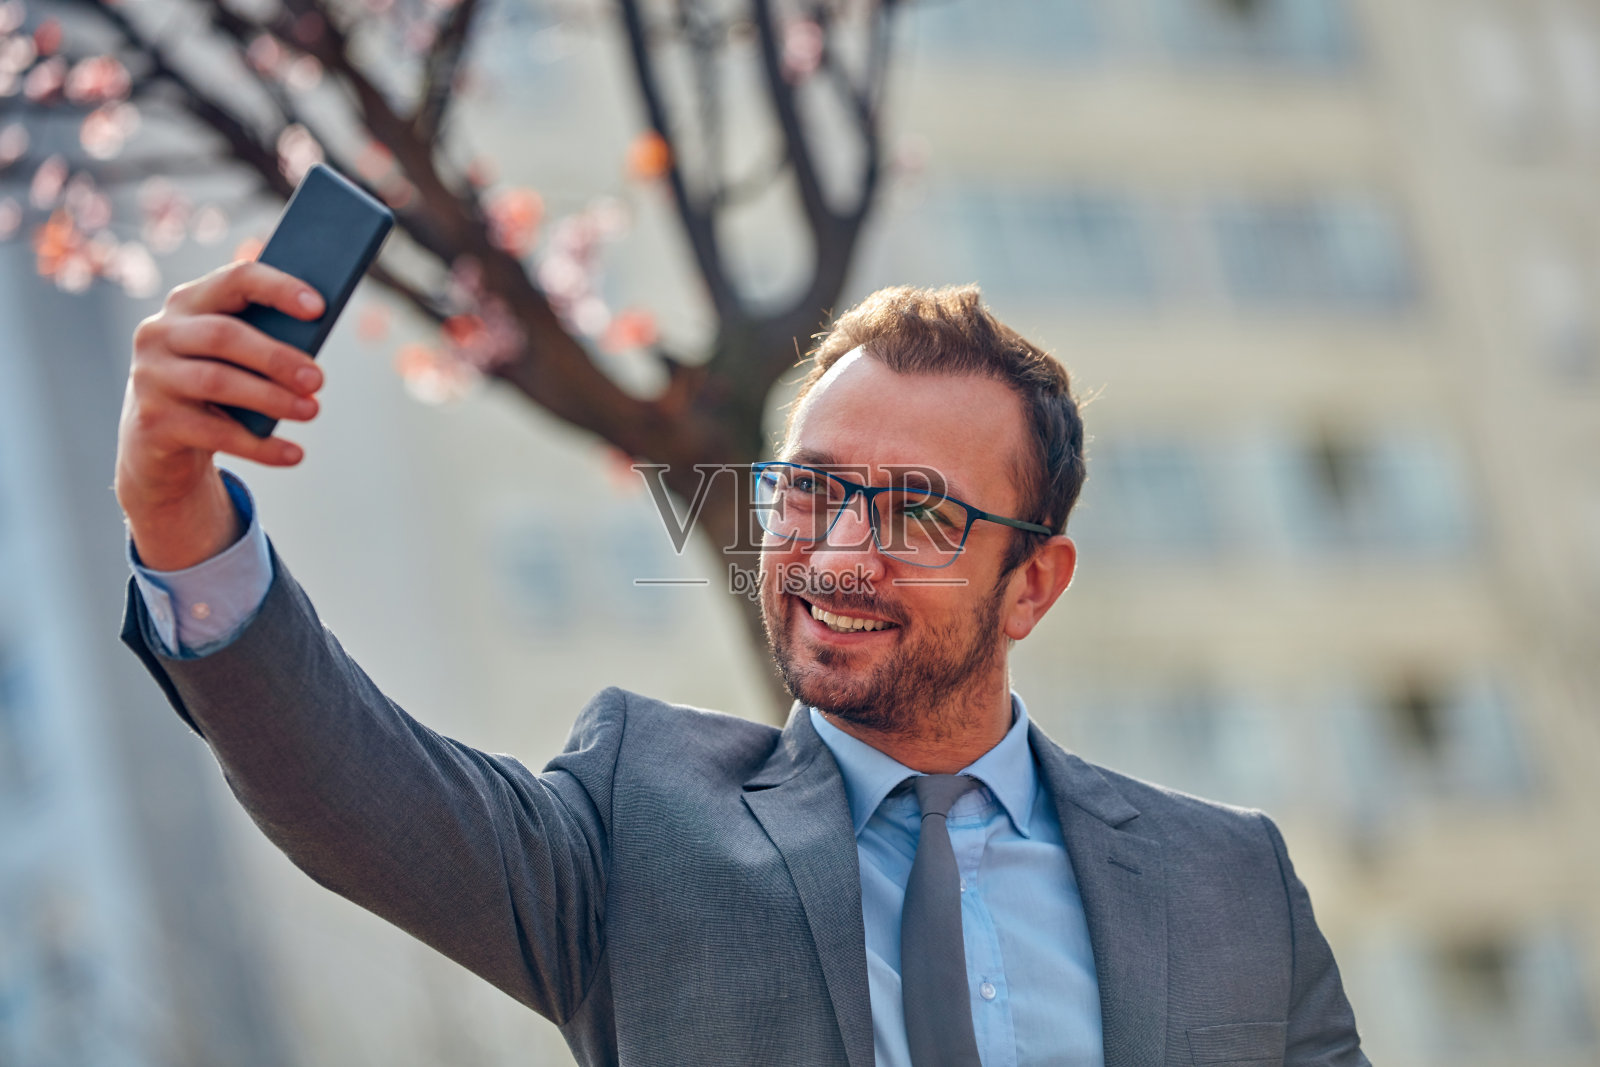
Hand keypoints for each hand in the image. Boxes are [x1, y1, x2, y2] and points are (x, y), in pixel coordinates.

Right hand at [115, 259, 325, 570]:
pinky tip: (294, 453)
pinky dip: (260, 446)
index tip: (319, 307)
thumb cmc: (215, 388)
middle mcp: (159, 332)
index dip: (278, 289)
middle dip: (276, 357)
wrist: (159, 441)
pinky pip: (215, 433)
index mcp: (188, 302)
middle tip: (318, 379)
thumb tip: (312, 361)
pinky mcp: (153, 421)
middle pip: (223, 335)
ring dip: (271, 399)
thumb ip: (265, 344)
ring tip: (312, 411)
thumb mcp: (235, 359)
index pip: (235, 280)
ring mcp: (150, 376)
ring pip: (217, 382)